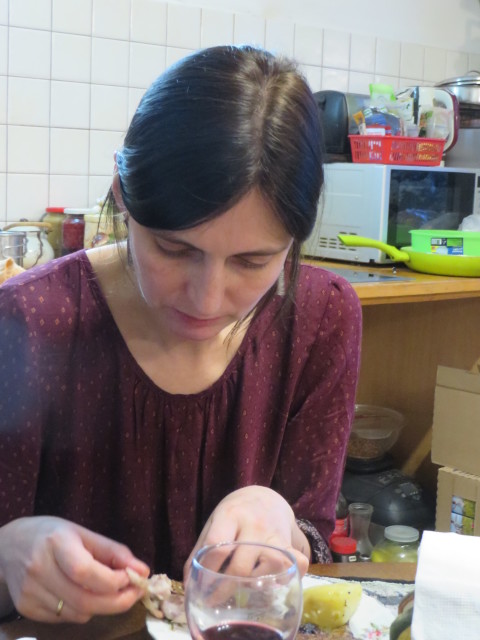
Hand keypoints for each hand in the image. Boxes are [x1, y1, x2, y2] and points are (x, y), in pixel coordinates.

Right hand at [0, 516, 149, 622]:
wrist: (11, 546)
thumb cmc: (53, 535)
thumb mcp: (84, 533)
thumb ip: (114, 553)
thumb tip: (142, 571)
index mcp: (56, 542)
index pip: (85, 571)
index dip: (113, 580)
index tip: (133, 578)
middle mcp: (39, 568)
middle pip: (84, 600)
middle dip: (117, 601)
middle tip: (135, 593)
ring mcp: (30, 592)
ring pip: (78, 614)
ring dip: (101, 606)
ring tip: (106, 590)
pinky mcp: (26, 608)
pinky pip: (64, 619)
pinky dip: (81, 610)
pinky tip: (80, 594)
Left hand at [184, 486, 309, 581]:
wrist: (264, 497)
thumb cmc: (234, 515)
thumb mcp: (214, 524)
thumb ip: (200, 552)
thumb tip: (189, 585)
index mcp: (230, 515)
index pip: (217, 546)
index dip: (208, 571)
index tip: (202, 590)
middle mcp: (253, 524)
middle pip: (241, 564)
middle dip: (227, 587)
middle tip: (217, 600)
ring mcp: (273, 534)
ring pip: (269, 566)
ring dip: (257, 584)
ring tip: (244, 590)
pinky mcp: (289, 543)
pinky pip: (296, 563)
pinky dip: (288, 577)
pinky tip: (274, 584)